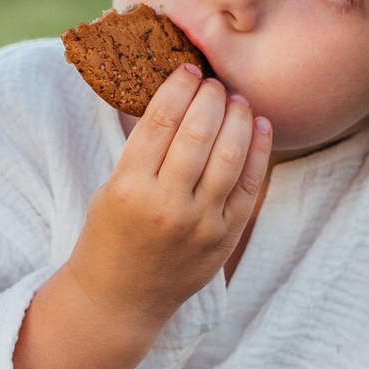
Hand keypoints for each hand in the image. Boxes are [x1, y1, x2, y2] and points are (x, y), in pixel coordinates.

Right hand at [9, 66, 271, 368]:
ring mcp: (200, 224)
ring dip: (237, 119)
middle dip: (210, 98)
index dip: (178, 88)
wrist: (120, 299)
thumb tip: (179, 97)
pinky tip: (259, 126)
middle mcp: (167, 206)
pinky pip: (249, 186)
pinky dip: (258, 152)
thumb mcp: (111, 188)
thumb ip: (144, 150)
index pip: (160, 121)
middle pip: (198, 134)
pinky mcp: (224, 238)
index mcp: (129, 188)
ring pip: (229, 156)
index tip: (188, 69)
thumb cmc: (109, 236)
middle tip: (214, 81)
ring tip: (237, 99)